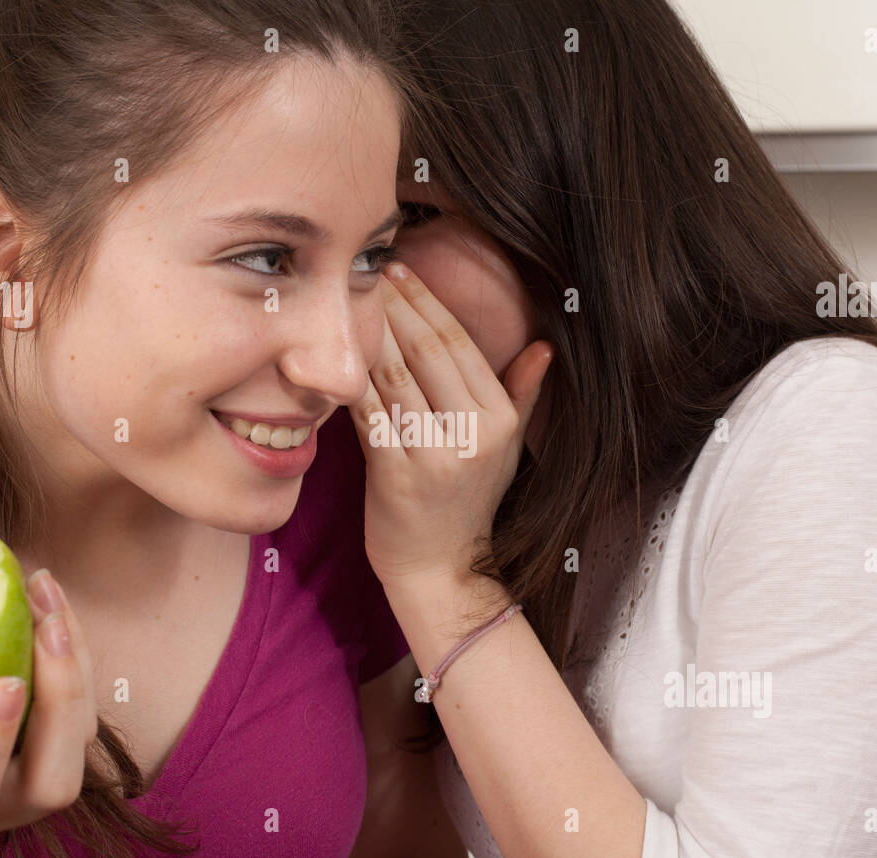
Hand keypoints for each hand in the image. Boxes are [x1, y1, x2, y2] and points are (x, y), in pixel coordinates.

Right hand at [0, 569, 97, 857]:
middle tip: (45, 623)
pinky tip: (42, 594)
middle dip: (62, 699)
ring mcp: (30, 785)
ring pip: (79, 735)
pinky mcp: (51, 749)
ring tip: (40, 588)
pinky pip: (81, 704)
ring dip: (73, 659)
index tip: (2, 684)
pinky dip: (71, 647)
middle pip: (54, 781)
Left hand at [350, 263, 552, 589]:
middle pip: (425, 352)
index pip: (459, 345)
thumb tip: (544, 346)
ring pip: (393, 376)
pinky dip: (349, 381)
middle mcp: (472, 435)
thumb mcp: (507, 449)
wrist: (440, 569)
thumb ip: (523, 395)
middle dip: (394, 305)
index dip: (427, 302)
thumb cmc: (469, 504)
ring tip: (347, 299)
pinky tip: (332, 353)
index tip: (402, 270)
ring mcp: (433, 456)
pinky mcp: (394, 475)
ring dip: (368, 333)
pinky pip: (367, 414)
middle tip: (367, 270)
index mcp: (500, 421)